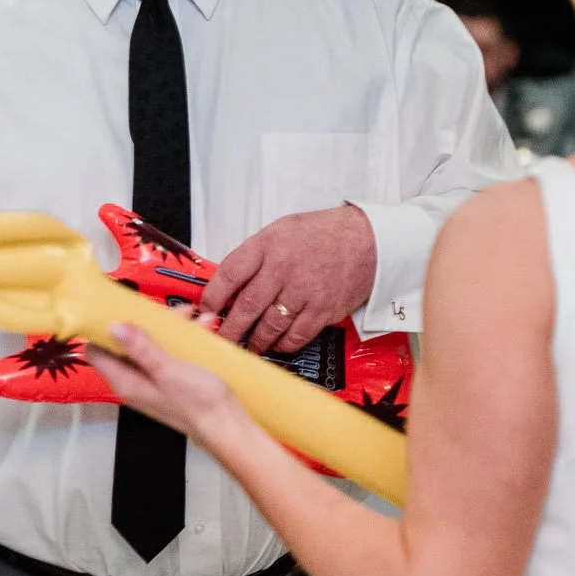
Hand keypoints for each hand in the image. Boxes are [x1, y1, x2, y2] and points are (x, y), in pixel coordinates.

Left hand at [89, 322, 249, 445]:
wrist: (229, 426)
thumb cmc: (200, 404)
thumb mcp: (168, 369)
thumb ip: (141, 348)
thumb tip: (114, 327)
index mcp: (126, 381)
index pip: (96, 352)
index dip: (99, 329)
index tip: (110, 307)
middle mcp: (135, 381)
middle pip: (125, 343)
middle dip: (142, 322)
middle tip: (162, 309)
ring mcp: (154, 380)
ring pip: (150, 345)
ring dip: (168, 328)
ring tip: (191, 317)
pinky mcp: (172, 378)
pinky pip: (170, 352)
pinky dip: (182, 339)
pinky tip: (202, 329)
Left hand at [199, 205, 376, 354]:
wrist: (368, 241)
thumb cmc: (323, 234)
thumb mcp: (281, 231)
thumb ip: (256, 255)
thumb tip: (230, 283)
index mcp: (268, 245)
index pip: (230, 273)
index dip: (213, 295)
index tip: (206, 309)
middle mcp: (283, 268)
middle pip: (246, 306)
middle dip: (229, 328)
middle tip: (220, 339)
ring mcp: (303, 292)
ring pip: (269, 326)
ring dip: (255, 340)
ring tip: (248, 345)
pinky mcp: (322, 311)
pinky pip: (295, 336)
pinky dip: (282, 344)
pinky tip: (277, 344)